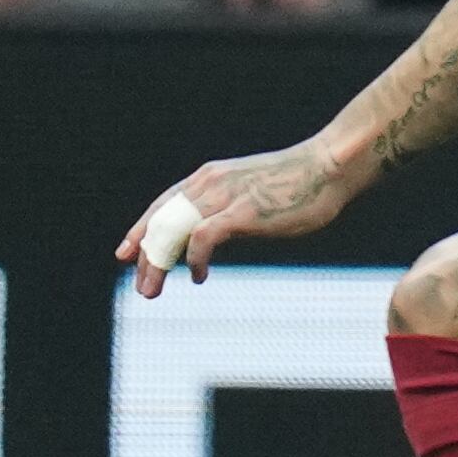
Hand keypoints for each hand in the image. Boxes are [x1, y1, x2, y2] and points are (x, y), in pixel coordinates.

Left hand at [119, 139, 361, 294]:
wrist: (331, 166)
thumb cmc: (302, 181)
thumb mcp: (253, 190)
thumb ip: (231, 208)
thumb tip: (220, 235)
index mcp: (210, 177)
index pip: (162, 205)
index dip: (141, 229)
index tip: (127, 252)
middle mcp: (209, 184)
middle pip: (160, 222)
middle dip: (144, 257)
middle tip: (141, 285)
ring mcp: (223, 197)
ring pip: (172, 232)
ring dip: (158, 265)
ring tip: (152, 290)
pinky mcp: (240, 212)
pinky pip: (201, 240)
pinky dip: (194, 261)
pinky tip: (198, 276)